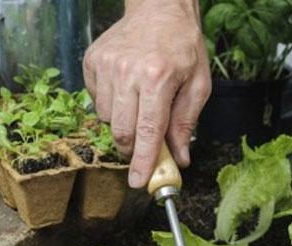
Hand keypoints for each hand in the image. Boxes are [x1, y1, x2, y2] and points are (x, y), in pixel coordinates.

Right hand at [83, 0, 210, 187]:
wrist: (159, 9)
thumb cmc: (183, 48)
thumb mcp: (199, 86)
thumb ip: (186, 124)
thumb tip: (180, 159)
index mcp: (157, 78)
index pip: (147, 131)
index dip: (142, 161)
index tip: (138, 182)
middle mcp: (127, 72)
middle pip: (121, 131)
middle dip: (132, 148)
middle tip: (144, 149)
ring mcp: (106, 66)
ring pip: (106, 119)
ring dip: (123, 124)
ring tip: (141, 106)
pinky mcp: (92, 62)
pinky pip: (96, 101)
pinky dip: (112, 106)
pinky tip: (127, 91)